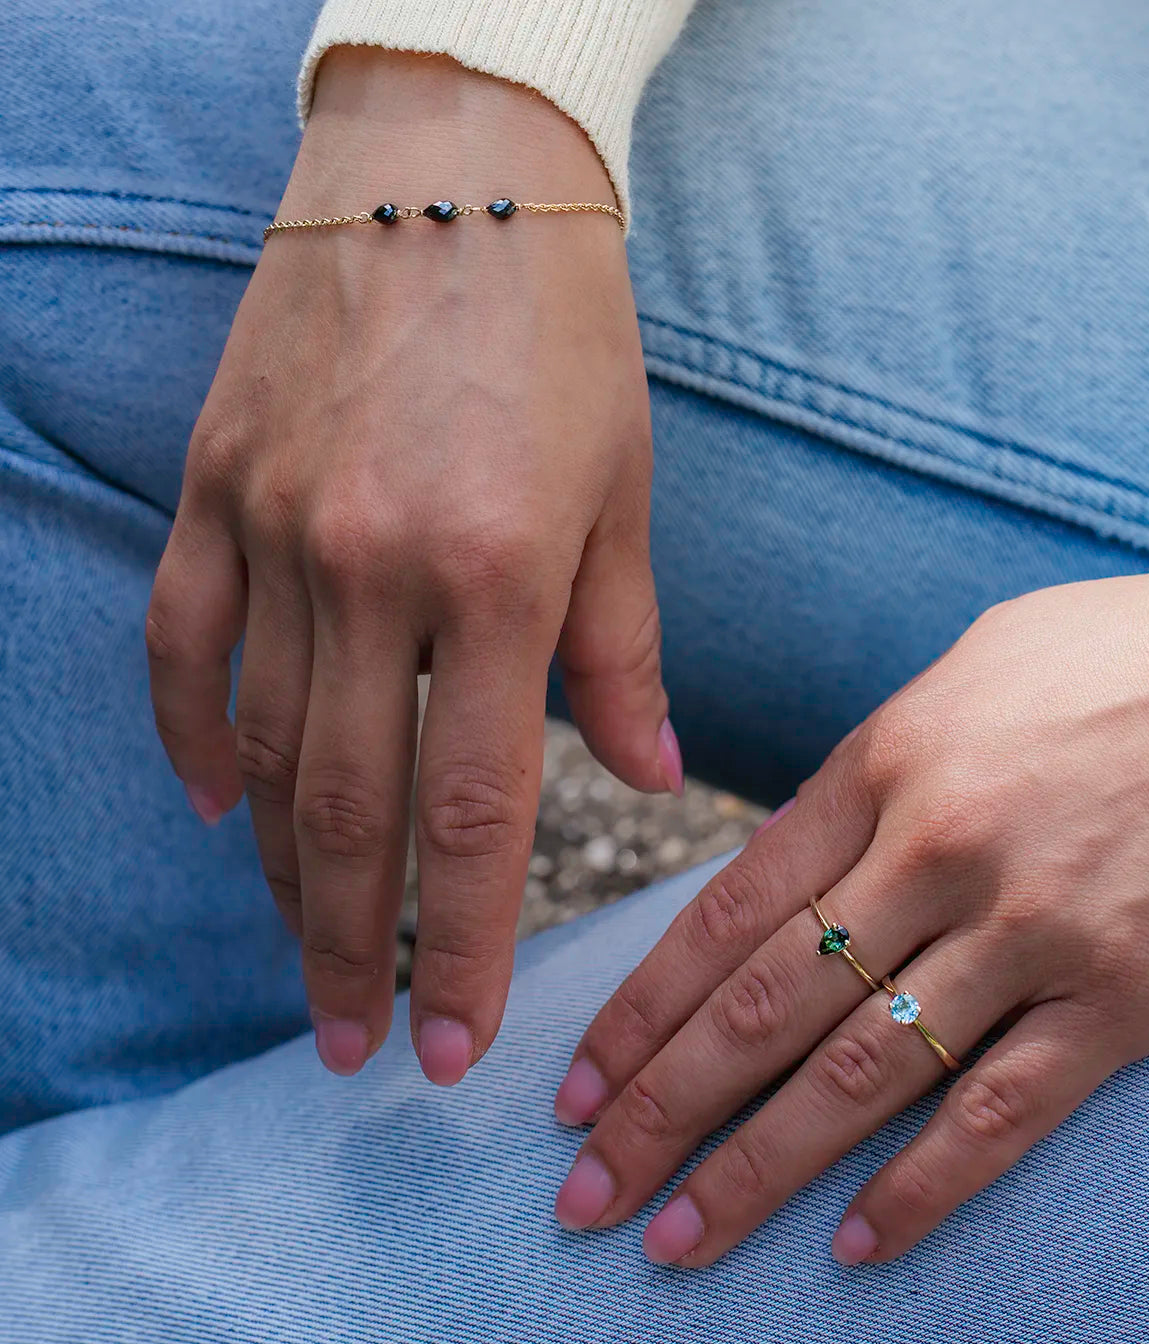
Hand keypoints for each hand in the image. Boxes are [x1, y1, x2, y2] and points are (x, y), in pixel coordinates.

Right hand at [145, 50, 679, 1085]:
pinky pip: (179, 642)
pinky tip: (221, 809)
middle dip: (353, 950)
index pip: (475, 816)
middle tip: (355, 1047)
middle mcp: (370, 567)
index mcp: (498, 577)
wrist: (452, 174)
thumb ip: (624, 652)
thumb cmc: (566, 338)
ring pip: (263, 748)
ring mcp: (275, 526)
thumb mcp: (623, 494)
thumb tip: (651, 778)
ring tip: (309, 956)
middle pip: (350, 812)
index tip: (450, 1048)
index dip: (460, 947)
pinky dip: (193, 737)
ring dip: (283, 873)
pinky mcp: (214, 484)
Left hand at [551, 555, 1148, 1264]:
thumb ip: (867, 773)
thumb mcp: (964, 677)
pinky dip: (922, 1191)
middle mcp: (941, 850)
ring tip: (674, 1237)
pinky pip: (1003, 1113)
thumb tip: (786, 862)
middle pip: (768, 1004)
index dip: (644, 1008)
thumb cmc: (1123, 659)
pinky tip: (853, 1247)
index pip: (729, 909)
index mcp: (887, 762)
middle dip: (663, 1107)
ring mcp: (1033, 929)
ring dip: (756, 1170)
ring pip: (862, 1076)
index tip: (582, 1083)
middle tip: (584, 1189)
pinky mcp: (1128, 995)